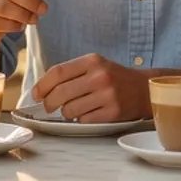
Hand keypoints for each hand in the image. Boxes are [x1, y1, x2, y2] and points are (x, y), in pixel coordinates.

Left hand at [34, 54, 149, 121]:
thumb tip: (42, 89)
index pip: (58, 72)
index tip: (36, 94)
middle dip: (49, 103)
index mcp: (92, 61)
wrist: (144, 89)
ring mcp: (107, 95)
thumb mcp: (95, 65)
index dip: (42, 85)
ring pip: (70, 110)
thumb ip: (72, 72)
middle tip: (48, 107)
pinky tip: (86, 113)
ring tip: (72, 109)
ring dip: (65, 113)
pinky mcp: (113, 112)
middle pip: (60, 93)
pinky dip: (80, 119)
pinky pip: (84, 120)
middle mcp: (99, 76)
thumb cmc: (114, 77)